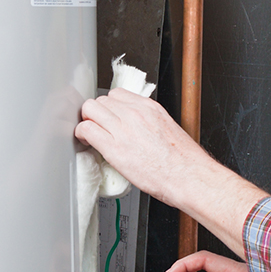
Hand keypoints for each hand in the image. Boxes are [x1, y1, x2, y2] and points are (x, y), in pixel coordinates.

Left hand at [75, 90, 266, 257]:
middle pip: (101, 100)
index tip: (109, 117)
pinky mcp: (114, 147)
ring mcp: (124, 128)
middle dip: (97, 113)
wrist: (189, 177)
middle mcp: (135, 113)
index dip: (109, 107)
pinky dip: (82, 134)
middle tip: (98, 127)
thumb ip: (149, 123)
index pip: (117, 95)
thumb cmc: (184, 162)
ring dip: (87, 121)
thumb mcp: (168, 130)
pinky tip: (86, 142)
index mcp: (149, 108)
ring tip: (91, 135)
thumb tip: (137, 129)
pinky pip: (86, 129)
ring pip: (90, 109)